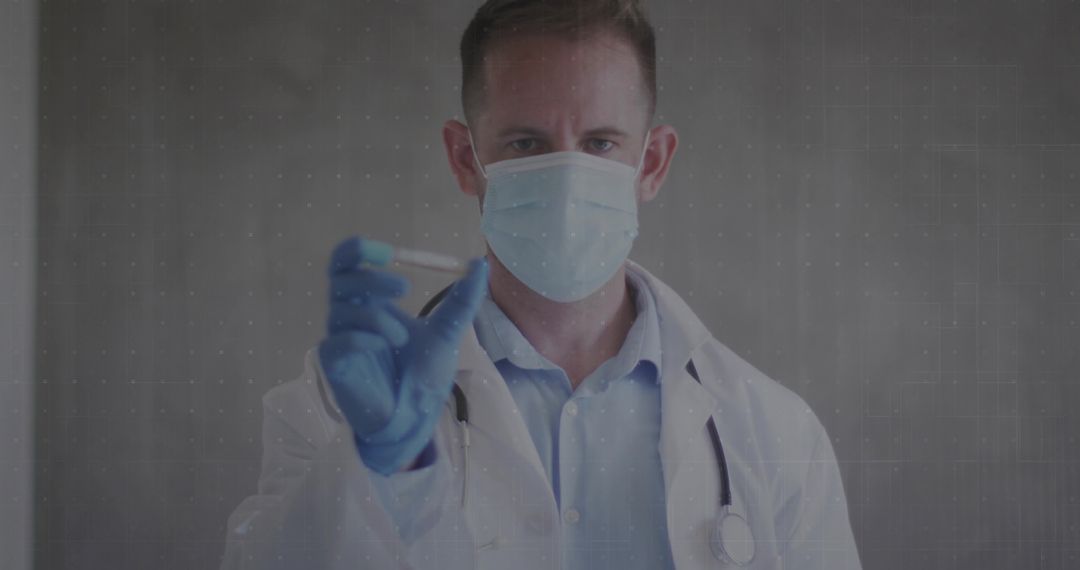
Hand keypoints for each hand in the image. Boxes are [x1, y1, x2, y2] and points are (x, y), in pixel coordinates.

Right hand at [317, 236, 488, 475]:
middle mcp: (350, 315)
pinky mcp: (333, 363)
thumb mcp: (447, 333)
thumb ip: (461, 301)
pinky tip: (383, 348)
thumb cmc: (422, 376)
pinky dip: (364, 338)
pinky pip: (340, 340)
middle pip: (339, 277)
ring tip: (402, 338)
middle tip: (404, 288)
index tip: (389, 253)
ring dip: (378, 318)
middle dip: (370, 277)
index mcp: (371, 301)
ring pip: (343, 309)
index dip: (359, 249)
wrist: (415, 418)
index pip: (348, 262)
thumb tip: (478, 264)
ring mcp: (339, 338)